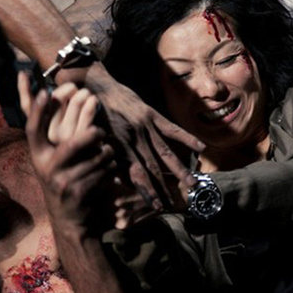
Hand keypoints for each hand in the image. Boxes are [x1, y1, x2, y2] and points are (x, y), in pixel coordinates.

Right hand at [19, 72, 98, 144]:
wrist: (86, 178)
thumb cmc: (69, 151)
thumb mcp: (51, 133)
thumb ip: (40, 110)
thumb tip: (23, 76)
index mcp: (39, 133)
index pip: (26, 107)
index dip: (23, 89)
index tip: (24, 73)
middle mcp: (49, 136)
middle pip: (56, 97)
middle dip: (70, 87)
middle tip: (80, 90)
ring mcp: (66, 140)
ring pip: (76, 102)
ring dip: (85, 95)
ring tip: (91, 98)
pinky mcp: (84, 142)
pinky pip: (88, 112)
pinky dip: (93, 104)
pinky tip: (95, 104)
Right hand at [19, 76, 116, 232]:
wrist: (69, 219)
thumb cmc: (63, 179)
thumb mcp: (51, 159)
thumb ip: (53, 133)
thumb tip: (51, 96)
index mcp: (38, 156)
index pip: (32, 129)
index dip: (38, 110)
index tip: (46, 91)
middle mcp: (46, 168)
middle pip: (74, 141)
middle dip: (93, 134)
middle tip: (100, 132)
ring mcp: (62, 182)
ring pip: (96, 156)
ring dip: (107, 153)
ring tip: (105, 156)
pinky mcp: (79, 193)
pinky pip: (104, 170)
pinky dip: (111, 168)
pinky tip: (107, 172)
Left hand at [84, 64, 202, 209]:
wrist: (95, 86)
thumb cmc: (91, 116)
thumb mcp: (94, 139)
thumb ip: (106, 159)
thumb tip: (116, 181)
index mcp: (118, 144)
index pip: (136, 173)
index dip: (147, 190)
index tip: (157, 206)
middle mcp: (134, 136)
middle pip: (153, 166)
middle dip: (164, 187)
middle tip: (174, 204)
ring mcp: (145, 124)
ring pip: (165, 151)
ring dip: (179, 168)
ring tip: (192, 183)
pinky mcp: (151, 114)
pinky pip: (171, 128)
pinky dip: (186, 138)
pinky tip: (201, 148)